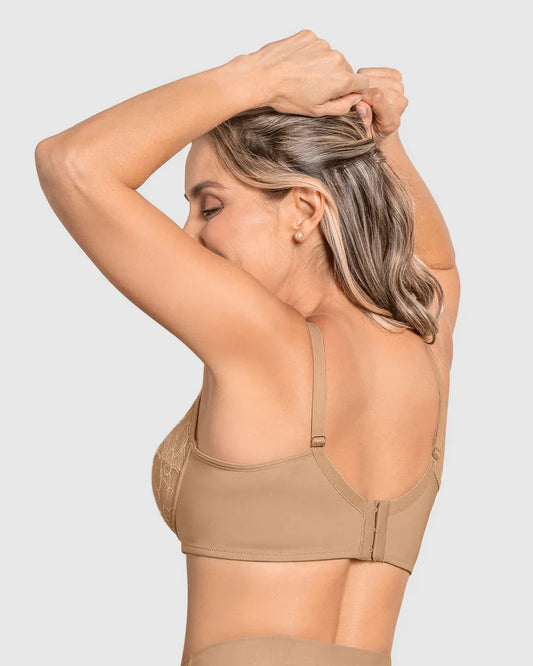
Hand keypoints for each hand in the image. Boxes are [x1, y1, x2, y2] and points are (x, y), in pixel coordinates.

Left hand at [246, 30, 368, 116]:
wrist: (263, 77)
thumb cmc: (286, 96)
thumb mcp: (317, 111)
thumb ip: (342, 106)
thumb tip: (354, 98)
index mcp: (341, 78)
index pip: (362, 82)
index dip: (352, 90)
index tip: (340, 94)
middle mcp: (336, 58)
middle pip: (345, 69)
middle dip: (334, 78)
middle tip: (314, 87)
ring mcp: (322, 45)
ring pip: (330, 57)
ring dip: (321, 65)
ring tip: (302, 76)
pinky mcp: (309, 36)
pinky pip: (316, 46)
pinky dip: (309, 55)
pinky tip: (296, 65)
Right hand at [351, 68, 408, 142]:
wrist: (380, 127)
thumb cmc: (370, 131)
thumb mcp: (361, 133)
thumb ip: (362, 121)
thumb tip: (360, 105)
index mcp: (392, 120)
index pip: (377, 96)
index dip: (360, 96)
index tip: (351, 102)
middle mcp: (399, 102)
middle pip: (373, 86)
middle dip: (360, 92)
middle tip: (356, 103)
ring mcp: (399, 88)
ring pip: (370, 77)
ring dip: (362, 86)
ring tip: (362, 97)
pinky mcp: (395, 76)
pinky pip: (372, 71)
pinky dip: (365, 77)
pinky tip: (367, 88)